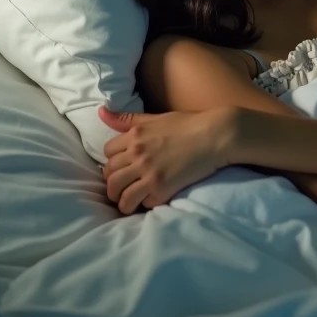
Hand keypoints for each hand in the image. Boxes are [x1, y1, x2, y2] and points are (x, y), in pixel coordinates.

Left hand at [98, 105, 236, 213]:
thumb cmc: (190, 123)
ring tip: (130, 202)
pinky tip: (151, 201)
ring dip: (122, 200)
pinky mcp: (161, 187)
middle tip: (124, 187)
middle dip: (114, 183)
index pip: (107, 153)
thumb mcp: (156, 117)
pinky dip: (143, 205)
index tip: (123, 167)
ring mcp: (148, 171)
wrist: (216, 134)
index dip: (113, 161)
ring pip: (119, 194)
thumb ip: (128, 118)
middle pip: (109, 175)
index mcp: (135, 134)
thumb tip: (101, 111)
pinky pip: (140, 203)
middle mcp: (137, 153)